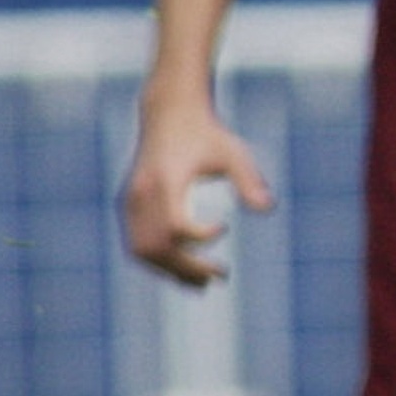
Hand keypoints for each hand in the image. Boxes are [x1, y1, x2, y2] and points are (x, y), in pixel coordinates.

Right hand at [122, 95, 275, 287]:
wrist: (169, 113)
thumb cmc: (207, 134)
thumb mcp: (233, 152)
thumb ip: (249, 179)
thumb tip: (268, 209)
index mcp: (166, 180)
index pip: (175, 224)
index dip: (198, 236)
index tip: (223, 229)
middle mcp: (142, 194)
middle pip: (156, 246)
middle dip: (186, 267)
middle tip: (219, 277)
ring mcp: (130, 201)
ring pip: (141, 250)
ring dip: (169, 270)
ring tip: (202, 283)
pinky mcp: (127, 205)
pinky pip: (137, 242)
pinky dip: (158, 260)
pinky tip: (185, 268)